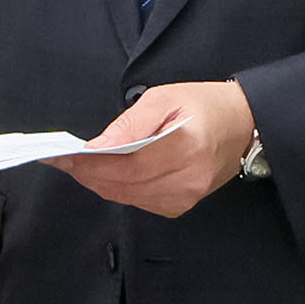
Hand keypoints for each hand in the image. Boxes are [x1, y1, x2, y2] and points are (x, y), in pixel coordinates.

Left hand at [60, 79, 254, 217]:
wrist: (241, 123)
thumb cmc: (203, 105)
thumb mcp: (163, 99)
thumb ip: (129, 124)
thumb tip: (97, 147)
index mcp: (186, 147)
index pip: (126, 166)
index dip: (91, 164)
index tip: (63, 157)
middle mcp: (189, 178)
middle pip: (125, 186)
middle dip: (89, 174)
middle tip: (63, 161)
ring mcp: (188, 196)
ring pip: (129, 197)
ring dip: (101, 183)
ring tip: (80, 166)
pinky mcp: (183, 205)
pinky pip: (141, 202)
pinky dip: (120, 190)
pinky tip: (108, 175)